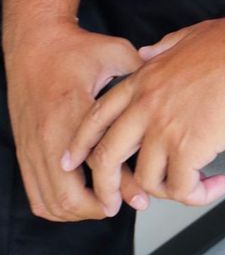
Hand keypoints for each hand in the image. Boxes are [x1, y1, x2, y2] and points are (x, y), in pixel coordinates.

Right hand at [4, 21, 145, 221]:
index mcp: (73, 112)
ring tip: (102, 205)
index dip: (120, 185)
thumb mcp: (113, 53)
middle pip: (69, 194)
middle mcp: (49, 135)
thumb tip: (169, 87)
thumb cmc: (72, 49)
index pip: (98, 162)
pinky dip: (55, 206)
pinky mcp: (24, 151)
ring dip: (78, 211)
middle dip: (98, 207)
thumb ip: (140, 73)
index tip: (137, 197)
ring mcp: (33, 147)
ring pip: (51, 201)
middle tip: (119, 205)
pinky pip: (36, 194)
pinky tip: (76, 201)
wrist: (34, 43)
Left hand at [61, 12, 224, 213]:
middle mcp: (147, 105)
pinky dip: (199, 194)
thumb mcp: (187, 38)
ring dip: (168, 190)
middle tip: (115, 201)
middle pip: (107, 156)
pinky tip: (218, 183)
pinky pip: (182, 188)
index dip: (82, 142)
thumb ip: (161, 50)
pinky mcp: (190, 147)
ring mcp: (165, 128)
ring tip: (193, 185)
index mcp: (145, 79)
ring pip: (145, 180)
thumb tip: (146, 54)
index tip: (74, 160)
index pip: (98, 115)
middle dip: (106, 185)